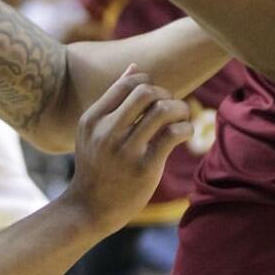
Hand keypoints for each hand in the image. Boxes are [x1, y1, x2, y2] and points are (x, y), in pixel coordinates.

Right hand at [62, 66, 192, 234]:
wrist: (89, 208)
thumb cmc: (96, 164)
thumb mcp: (94, 130)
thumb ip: (113, 98)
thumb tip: (135, 66)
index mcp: (93, 118)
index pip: (128, 82)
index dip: (149, 83)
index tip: (155, 97)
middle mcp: (106, 131)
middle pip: (146, 91)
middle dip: (165, 94)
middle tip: (170, 108)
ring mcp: (125, 150)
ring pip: (162, 110)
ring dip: (180, 109)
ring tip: (181, 118)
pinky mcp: (144, 168)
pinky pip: (173, 134)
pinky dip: (186, 128)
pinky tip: (185, 134)